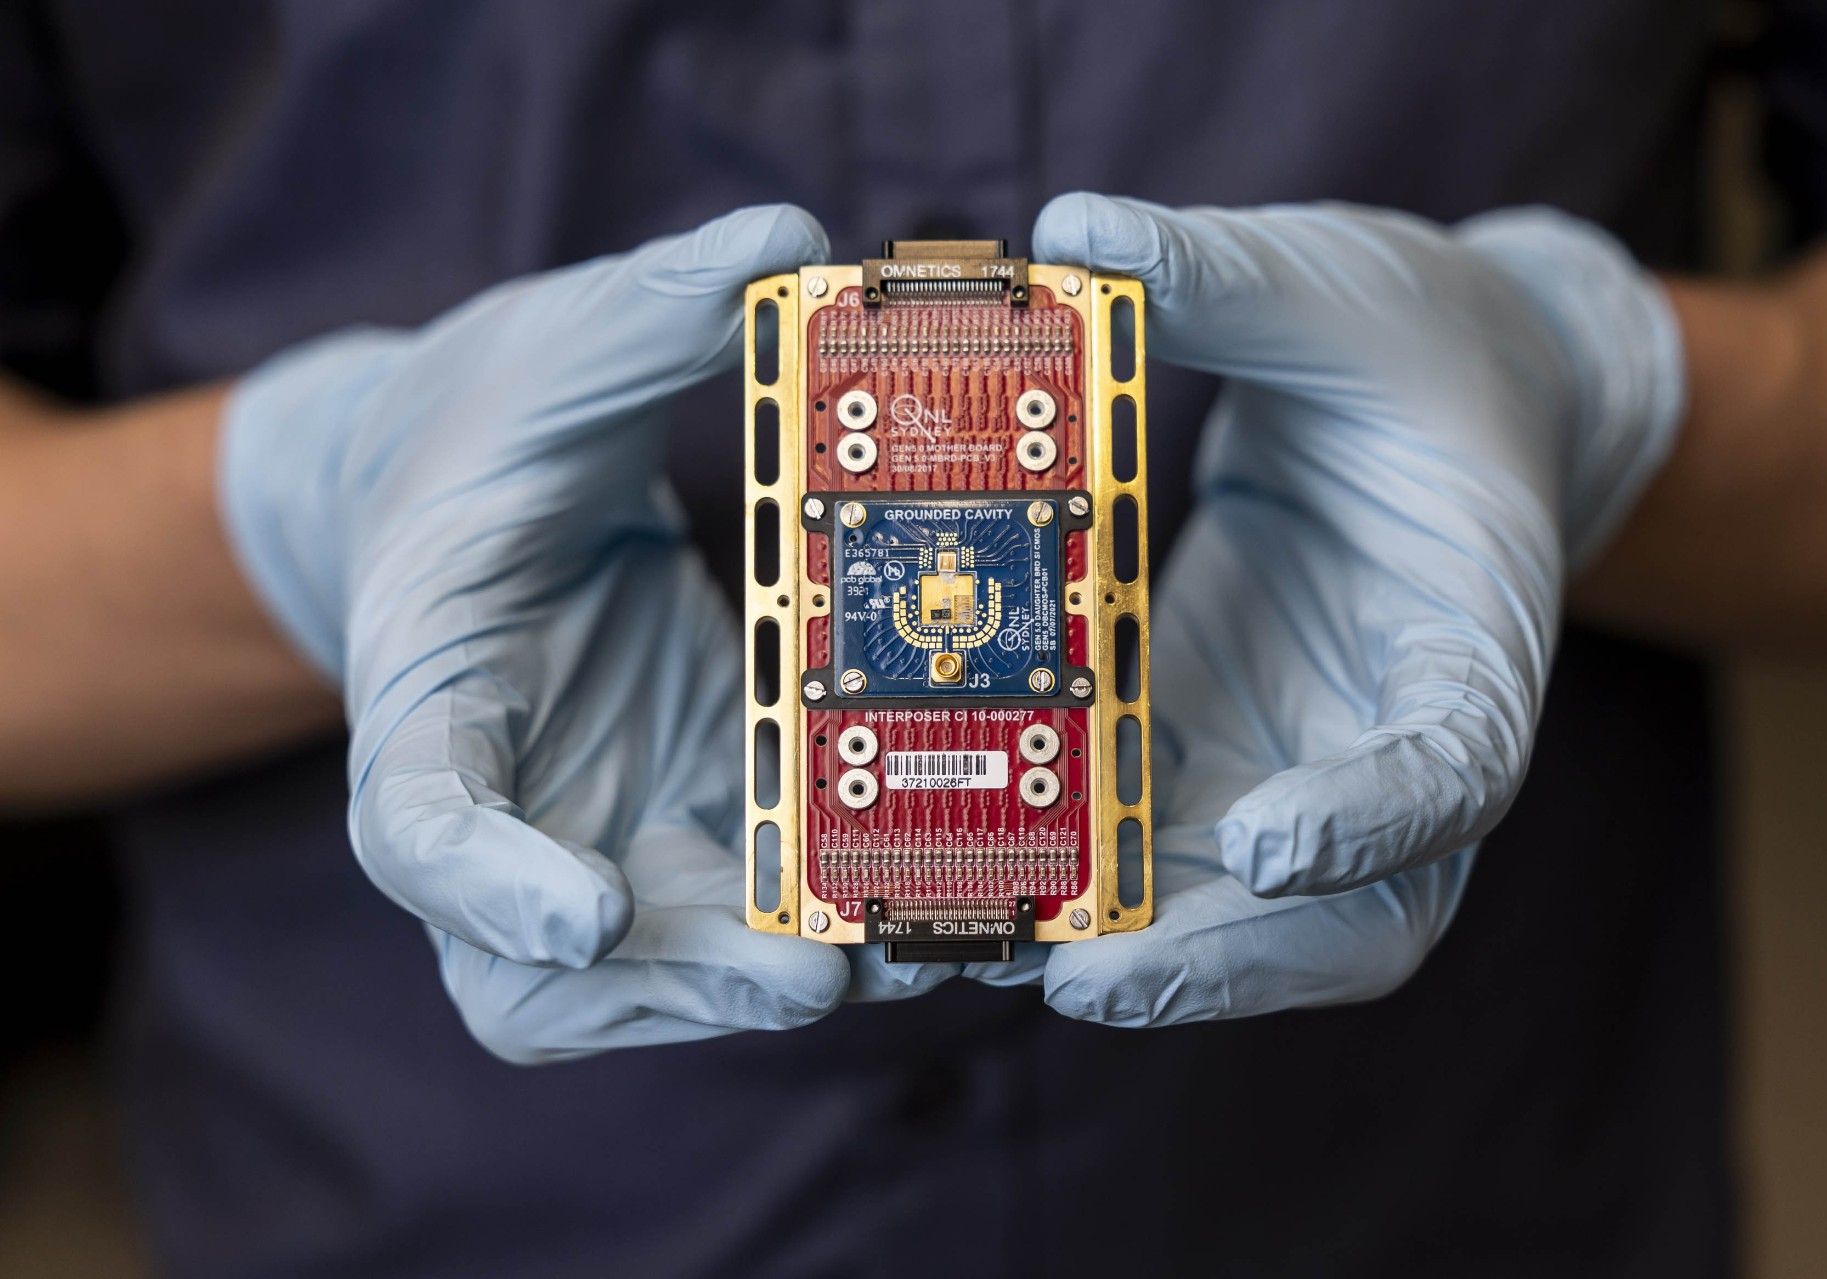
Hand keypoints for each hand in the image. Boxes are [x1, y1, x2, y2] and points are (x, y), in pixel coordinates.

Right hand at [221, 206, 914, 1058]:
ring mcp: (586, 830)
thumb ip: (650, 313)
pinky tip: (924, 900)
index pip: (413, 816)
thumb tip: (784, 243)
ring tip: (896, 949)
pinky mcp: (676, 827)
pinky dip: (811, 933)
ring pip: (634, 983)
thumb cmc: (485, 425)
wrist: (476, 481)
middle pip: (528, 968)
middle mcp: (497, 798)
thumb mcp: (554, 353)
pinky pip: (729, 928)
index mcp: (426, 681)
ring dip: (754, 986)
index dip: (486, 882)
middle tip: (809, 969)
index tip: (585, 912)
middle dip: (668, 983)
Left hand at [977, 194, 1683, 1024]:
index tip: (1269, 842)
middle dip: (1227, 960)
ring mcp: (1300, 764)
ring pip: (1238, 918)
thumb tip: (1080, 230)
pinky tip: (953, 873)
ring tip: (979, 949)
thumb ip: (1229, 276)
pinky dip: (1064, 875)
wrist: (1429, 397)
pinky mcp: (1209, 753)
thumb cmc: (1418, 349)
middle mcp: (1395, 740)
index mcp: (1475, 637)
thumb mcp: (1339, 290)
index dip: (1373, 821)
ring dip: (1119, 948)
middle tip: (1084, 974)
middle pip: (1355, 913)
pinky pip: (1148, 848)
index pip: (1457, 764)